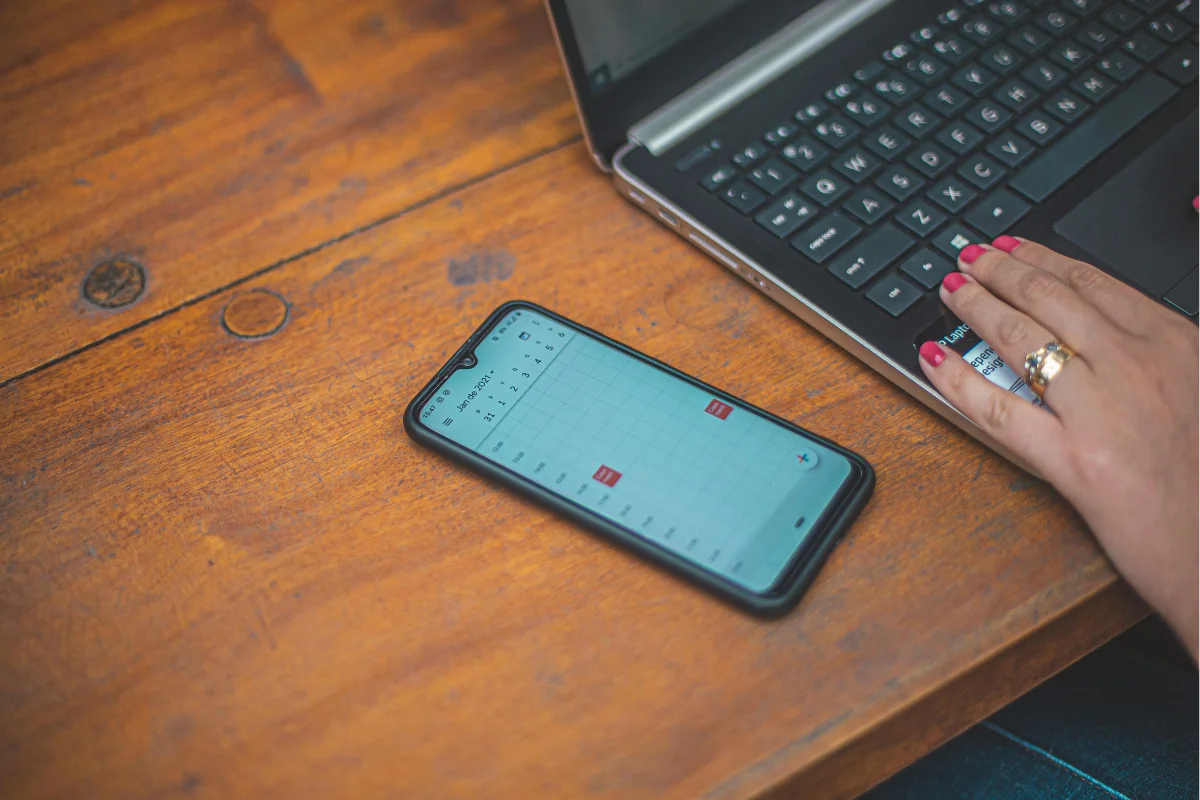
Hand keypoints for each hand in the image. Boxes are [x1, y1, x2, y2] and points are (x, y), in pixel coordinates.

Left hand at [918, 235, 1197, 658]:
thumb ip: (1163, 357)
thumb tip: (1111, 336)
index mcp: (1175, 342)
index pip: (1092, 283)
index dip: (1042, 260)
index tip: (1011, 247)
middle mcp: (1136, 364)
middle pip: (1048, 299)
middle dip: (999, 272)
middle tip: (967, 258)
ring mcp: (1101, 410)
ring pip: (1019, 339)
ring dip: (974, 306)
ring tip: (949, 290)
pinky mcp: (1073, 461)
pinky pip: (998, 409)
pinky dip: (957, 378)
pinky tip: (932, 358)